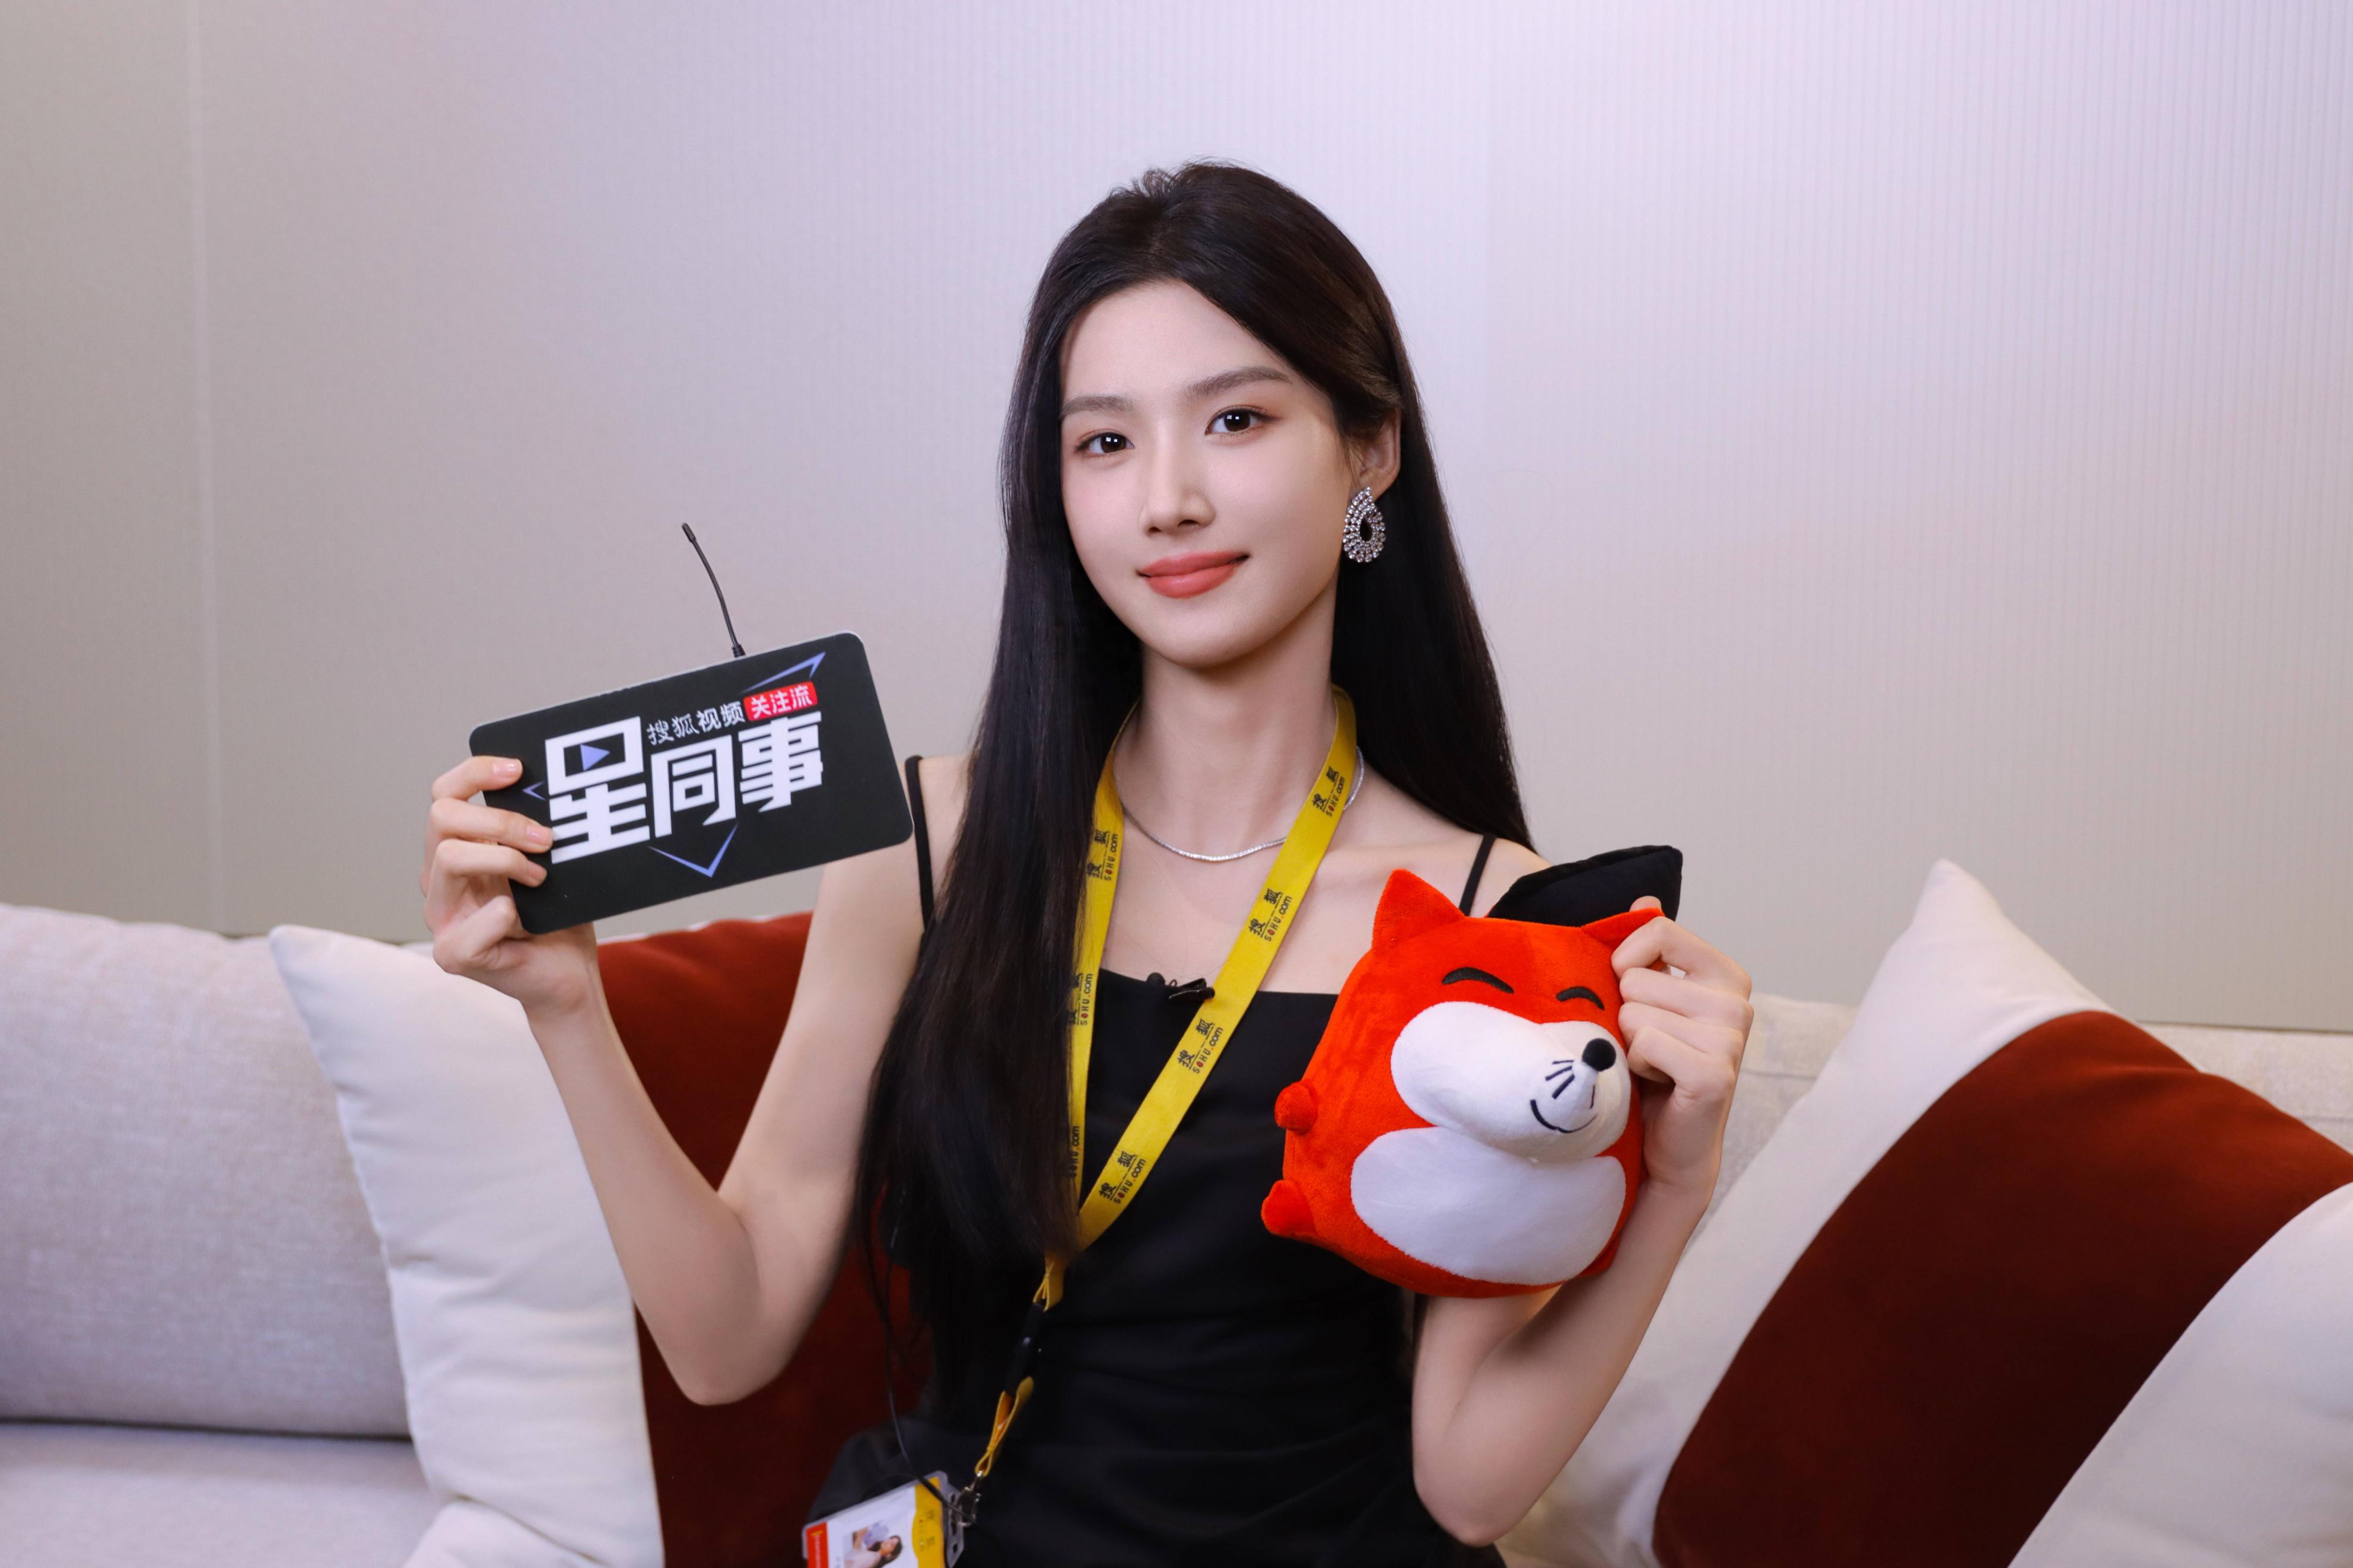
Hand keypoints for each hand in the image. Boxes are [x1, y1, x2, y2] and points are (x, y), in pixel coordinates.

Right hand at [422, 755, 600, 1019]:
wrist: (568, 976)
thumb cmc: (558, 917)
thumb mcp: (551, 863)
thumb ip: (537, 830)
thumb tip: (555, 790)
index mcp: (457, 850)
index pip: (445, 795)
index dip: (475, 772)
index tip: (519, 768)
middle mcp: (439, 879)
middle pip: (441, 818)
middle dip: (499, 820)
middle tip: (547, 839)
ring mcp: (442, 917)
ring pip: (448, 859)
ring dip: (505, 860)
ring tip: (541, 878)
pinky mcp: (453, 954)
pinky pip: (470, 927)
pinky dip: (503, 916)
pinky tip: (525, 922)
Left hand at [1611, 896, 1751, 1206]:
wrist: (1670, 1143)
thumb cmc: (1656, 1068)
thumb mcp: (1649, 1001)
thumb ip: (1649, 953)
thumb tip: (1645, 901)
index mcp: (1724, 975)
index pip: (1658, 930)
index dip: (1626, 961)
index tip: (1630, 991)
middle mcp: (1736, 1002)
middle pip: (1636, 978)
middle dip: (1626, 1014)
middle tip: (1649, 1046)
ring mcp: (1731, 1039)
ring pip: (1634, 1013)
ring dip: (1630, 1043)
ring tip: (1654, 1066)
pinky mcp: (1715, 1074)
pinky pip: (1644, 1044)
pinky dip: (1638, 1066)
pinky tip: (1659, 1083)